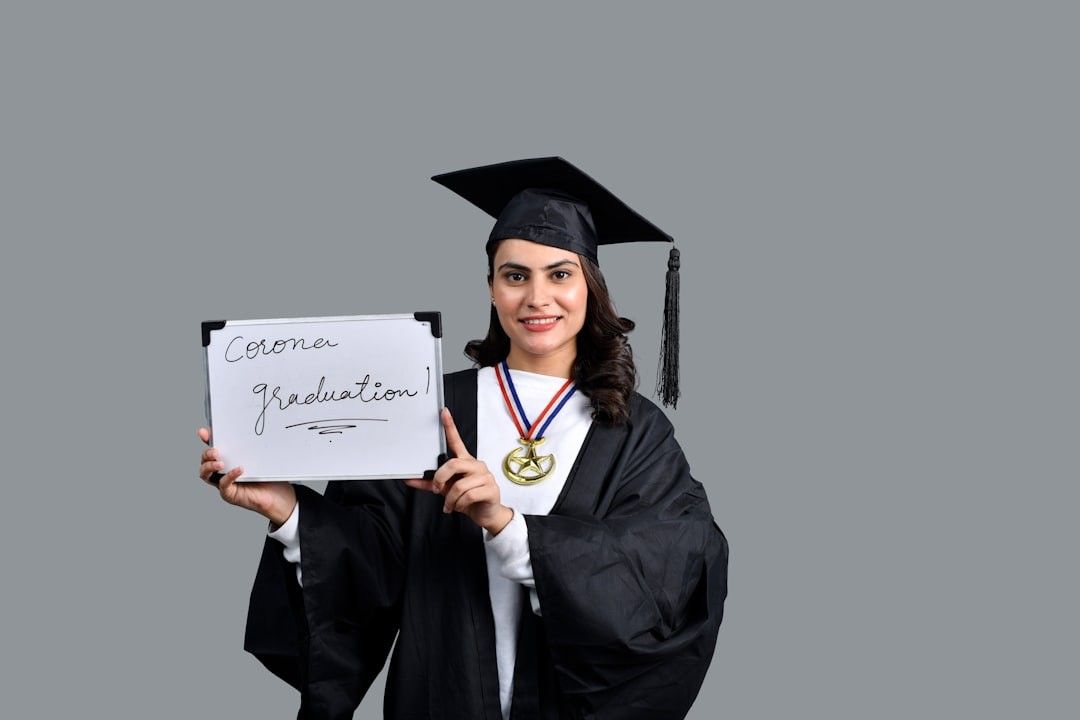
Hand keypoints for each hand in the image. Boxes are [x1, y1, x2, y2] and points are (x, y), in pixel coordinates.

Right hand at [197, 427, 296, 527]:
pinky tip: (239, 470)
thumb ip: (253, 446)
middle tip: (216, 451)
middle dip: (207, 454)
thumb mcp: (260, 457)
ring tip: (220, 463)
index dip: (206, 439)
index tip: (203, 432)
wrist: (278, 496)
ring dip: (209, 467)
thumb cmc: (268, 476)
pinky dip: (229, 476)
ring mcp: (223, 483)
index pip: (213, 447)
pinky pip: (223, 485)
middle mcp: (221, 471)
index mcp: (227, 459)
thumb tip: (254, 430)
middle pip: (204, 461)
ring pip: (205, 475)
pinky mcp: (230, 494)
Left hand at [404, 408, 512, 534]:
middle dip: (440, 478)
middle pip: (453, 463)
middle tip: (437, 489)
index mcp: (465, 461)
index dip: (450, 427)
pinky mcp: (491, 489)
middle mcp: (476, 465)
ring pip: (460, 484)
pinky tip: (459, 507)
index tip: (443, 413)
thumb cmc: (466, 498)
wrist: (485, 514)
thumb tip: (408, 480)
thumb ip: (430, 483)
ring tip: (450, 505)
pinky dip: (459, 504)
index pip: (456, 441)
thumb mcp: (446, 489)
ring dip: (450, 499)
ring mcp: (485, 476)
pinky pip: (469, 495)